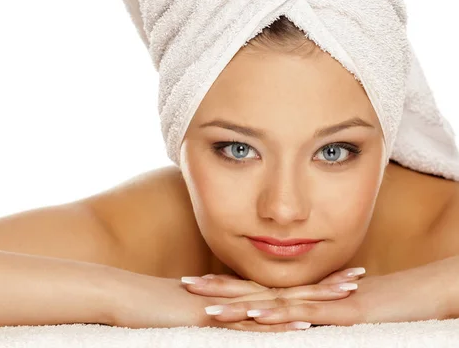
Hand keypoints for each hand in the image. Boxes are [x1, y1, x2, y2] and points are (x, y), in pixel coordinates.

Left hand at [206, 259, 451, 328]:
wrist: (416, 295)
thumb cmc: (376, 308)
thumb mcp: (331, 312)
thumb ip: (304, 312)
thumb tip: (280, 319)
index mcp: (298, 295)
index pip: (254, 290)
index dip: (224, 285)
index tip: (195, 283)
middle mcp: (303, 296)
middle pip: (254, 292)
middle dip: (219, 289)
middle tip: (186, 284)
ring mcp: (319, 303)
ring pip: (273, 303)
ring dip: (240, 305)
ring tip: (208, 307)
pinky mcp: (338, 313)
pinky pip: (305, 314)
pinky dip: (279, 315)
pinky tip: (257, 315)